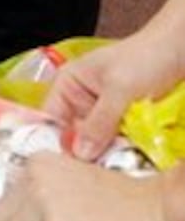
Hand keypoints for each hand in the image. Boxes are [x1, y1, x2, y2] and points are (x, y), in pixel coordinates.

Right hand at [45, 32, 183, 159]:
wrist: (180, 51)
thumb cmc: (146, 57)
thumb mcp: (120, 88)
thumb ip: (99, 121)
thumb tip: (80, 153)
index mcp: (67, 85)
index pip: (49, 118)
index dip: (53, 140)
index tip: (64, 164)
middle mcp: (79, 101)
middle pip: (71, 135)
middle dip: (82, 152)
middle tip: (94, 170)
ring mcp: (101, 114)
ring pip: (94, 142)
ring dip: (103, 153)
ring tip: (113, 166)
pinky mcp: (121, 124)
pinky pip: (113, 142)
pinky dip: (120, 151)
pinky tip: (126, 159)